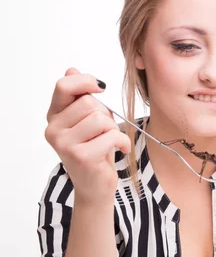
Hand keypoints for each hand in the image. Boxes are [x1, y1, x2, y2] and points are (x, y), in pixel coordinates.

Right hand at [44, 67, 130, 203]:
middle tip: (106, 129)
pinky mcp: (81, 157)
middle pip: (88, 102)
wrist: (94, 186)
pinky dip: (122, 141)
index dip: (85, 82)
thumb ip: (79, 97)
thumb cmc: (94, 151)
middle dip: (105, 113)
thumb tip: (72, 70)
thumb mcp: (86, 121)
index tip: (101, 88)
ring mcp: (65, 144)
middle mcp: (53, 130)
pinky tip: (120, 149)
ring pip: (100, 118)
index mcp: (53, 116)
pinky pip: (110, 136)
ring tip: (111, 140)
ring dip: (113, 128)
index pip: (63, 86)